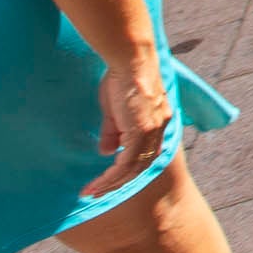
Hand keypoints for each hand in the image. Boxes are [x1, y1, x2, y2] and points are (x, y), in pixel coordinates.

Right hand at [86, 60, 173, 198]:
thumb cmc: (122, 77)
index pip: (146, 154)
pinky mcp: (141, 131)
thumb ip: (114, 132)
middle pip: (141, 166)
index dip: (129, 169)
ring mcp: (152, 131)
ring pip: (133, 169)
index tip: (110, 180)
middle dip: (118, 182)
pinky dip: (111, 176)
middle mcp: (159, 129)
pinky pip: (126, 163)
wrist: (130, 59)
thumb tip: (108, 153)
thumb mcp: (115, 110)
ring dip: (112, 183)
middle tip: (98, 193)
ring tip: (92, 191)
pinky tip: (98, 182)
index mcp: (157, 122)